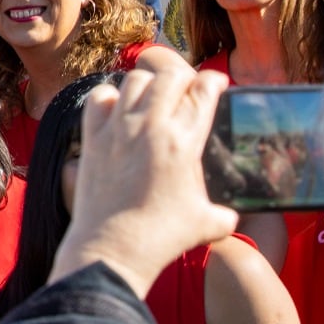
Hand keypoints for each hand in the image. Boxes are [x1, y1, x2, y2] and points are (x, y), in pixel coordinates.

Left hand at [49, 53, 237, 297]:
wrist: (113, 248)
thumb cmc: (162, 237)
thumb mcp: (208, 224)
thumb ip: (225, 214)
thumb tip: (230, 217)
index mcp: (183, 142)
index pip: (202, 93)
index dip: (213, 81)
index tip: (217, 82)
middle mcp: (150, 126)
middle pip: (170, 75)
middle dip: (183, 75)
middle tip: (186, 88)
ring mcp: (118, 129)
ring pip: (135, 79)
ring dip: (149, 83)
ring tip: (154, 97)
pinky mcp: (92, 137)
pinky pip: (98, 97)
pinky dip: (110, 96)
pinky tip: (117, 109)